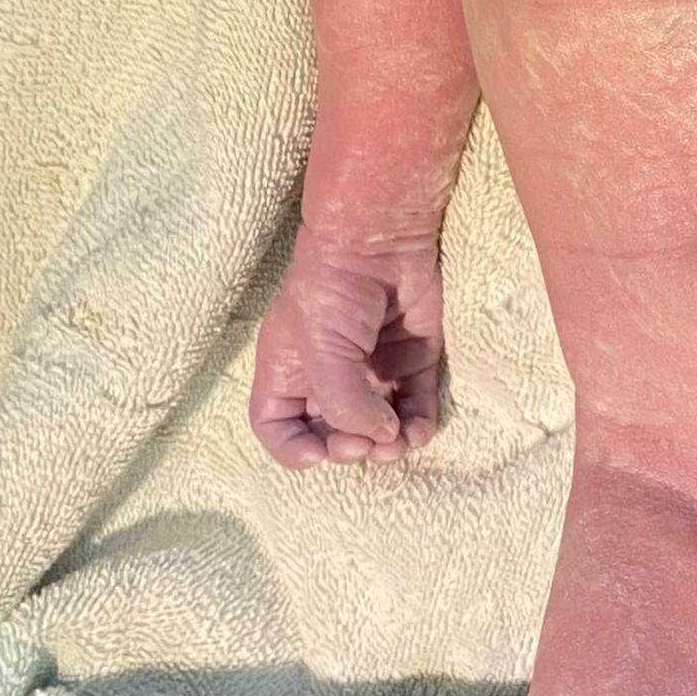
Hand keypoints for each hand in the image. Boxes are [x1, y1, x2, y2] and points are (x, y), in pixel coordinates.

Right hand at [248, 229, 445, 468]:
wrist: (380, 241)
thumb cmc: (332, 290)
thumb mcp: (321, 350)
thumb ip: (343, 402)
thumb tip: (380, 437)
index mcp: (289, 371)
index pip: (276, 425)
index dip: (292, 449)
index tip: (319, 455)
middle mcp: (328, 375)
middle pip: (332, 434)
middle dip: (349, 449)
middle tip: (366, 445)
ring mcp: (371, 370)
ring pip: (377, 427)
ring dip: (387, 446)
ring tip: (398, 443)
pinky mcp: (411, 360)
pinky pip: (414, 406)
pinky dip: (418, 424)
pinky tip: (419, 429)